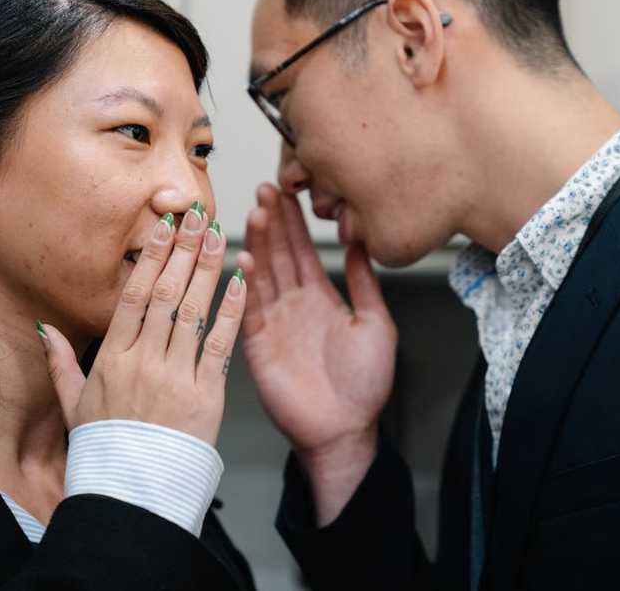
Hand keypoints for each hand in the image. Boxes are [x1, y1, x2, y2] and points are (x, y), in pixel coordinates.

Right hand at [40, 208, 245, 445]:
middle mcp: (143, 362)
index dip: (151, 258)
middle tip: (197, 216)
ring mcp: (175, 377)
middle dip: (182, 251)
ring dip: (206, 270)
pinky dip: (231, 311)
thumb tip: (44, 328)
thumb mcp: (74, 405)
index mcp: (111, 360)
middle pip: (164, 295)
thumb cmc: (106, 450)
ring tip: (218, 236)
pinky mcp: (206, 396)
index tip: (164, 227)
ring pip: (191, 312)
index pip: (132, 296)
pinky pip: (219, 346)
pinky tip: (240, 282)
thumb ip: (61, 363)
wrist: (133, 495)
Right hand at [238, 185, 396, 520]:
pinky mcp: (257, 345)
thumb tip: (361, 242)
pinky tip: (243, 258)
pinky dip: (245, 284)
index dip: (293, 221)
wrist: (345, 430)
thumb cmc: (364, 385)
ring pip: (261, 274)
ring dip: (257, 244)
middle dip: (270, 221)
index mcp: (320, 297)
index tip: (285, 191)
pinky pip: (248, 309)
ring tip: (254, 213)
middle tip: (264, 189)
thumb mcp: (376, 324)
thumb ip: (364, 283)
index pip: (301, 250)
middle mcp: (292, 304)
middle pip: (277, 254)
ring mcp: (272, 322)